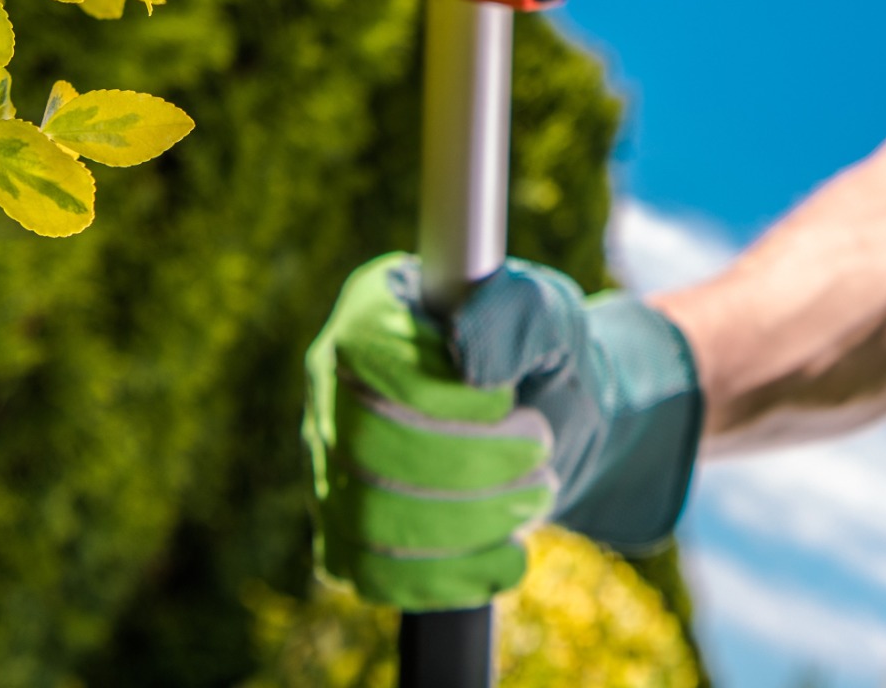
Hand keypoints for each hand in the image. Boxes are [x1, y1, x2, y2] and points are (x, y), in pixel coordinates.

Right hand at [302, 253, 700, 610]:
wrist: (556, 425)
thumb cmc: (544, 356)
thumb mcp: (551, 316)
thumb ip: (514, 315)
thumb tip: (466, 355)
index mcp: (372, 309)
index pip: (366, 351)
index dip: (439, 390)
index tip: (508, 399)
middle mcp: (332, 383)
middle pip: (368, 443)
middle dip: (473, 460)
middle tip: (540, 448)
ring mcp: (328, 461)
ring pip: (369, 517)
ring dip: (472, 520)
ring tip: (535, 494)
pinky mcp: (344, 533)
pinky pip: (372, 574)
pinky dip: (453, 575)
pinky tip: (507, 555)